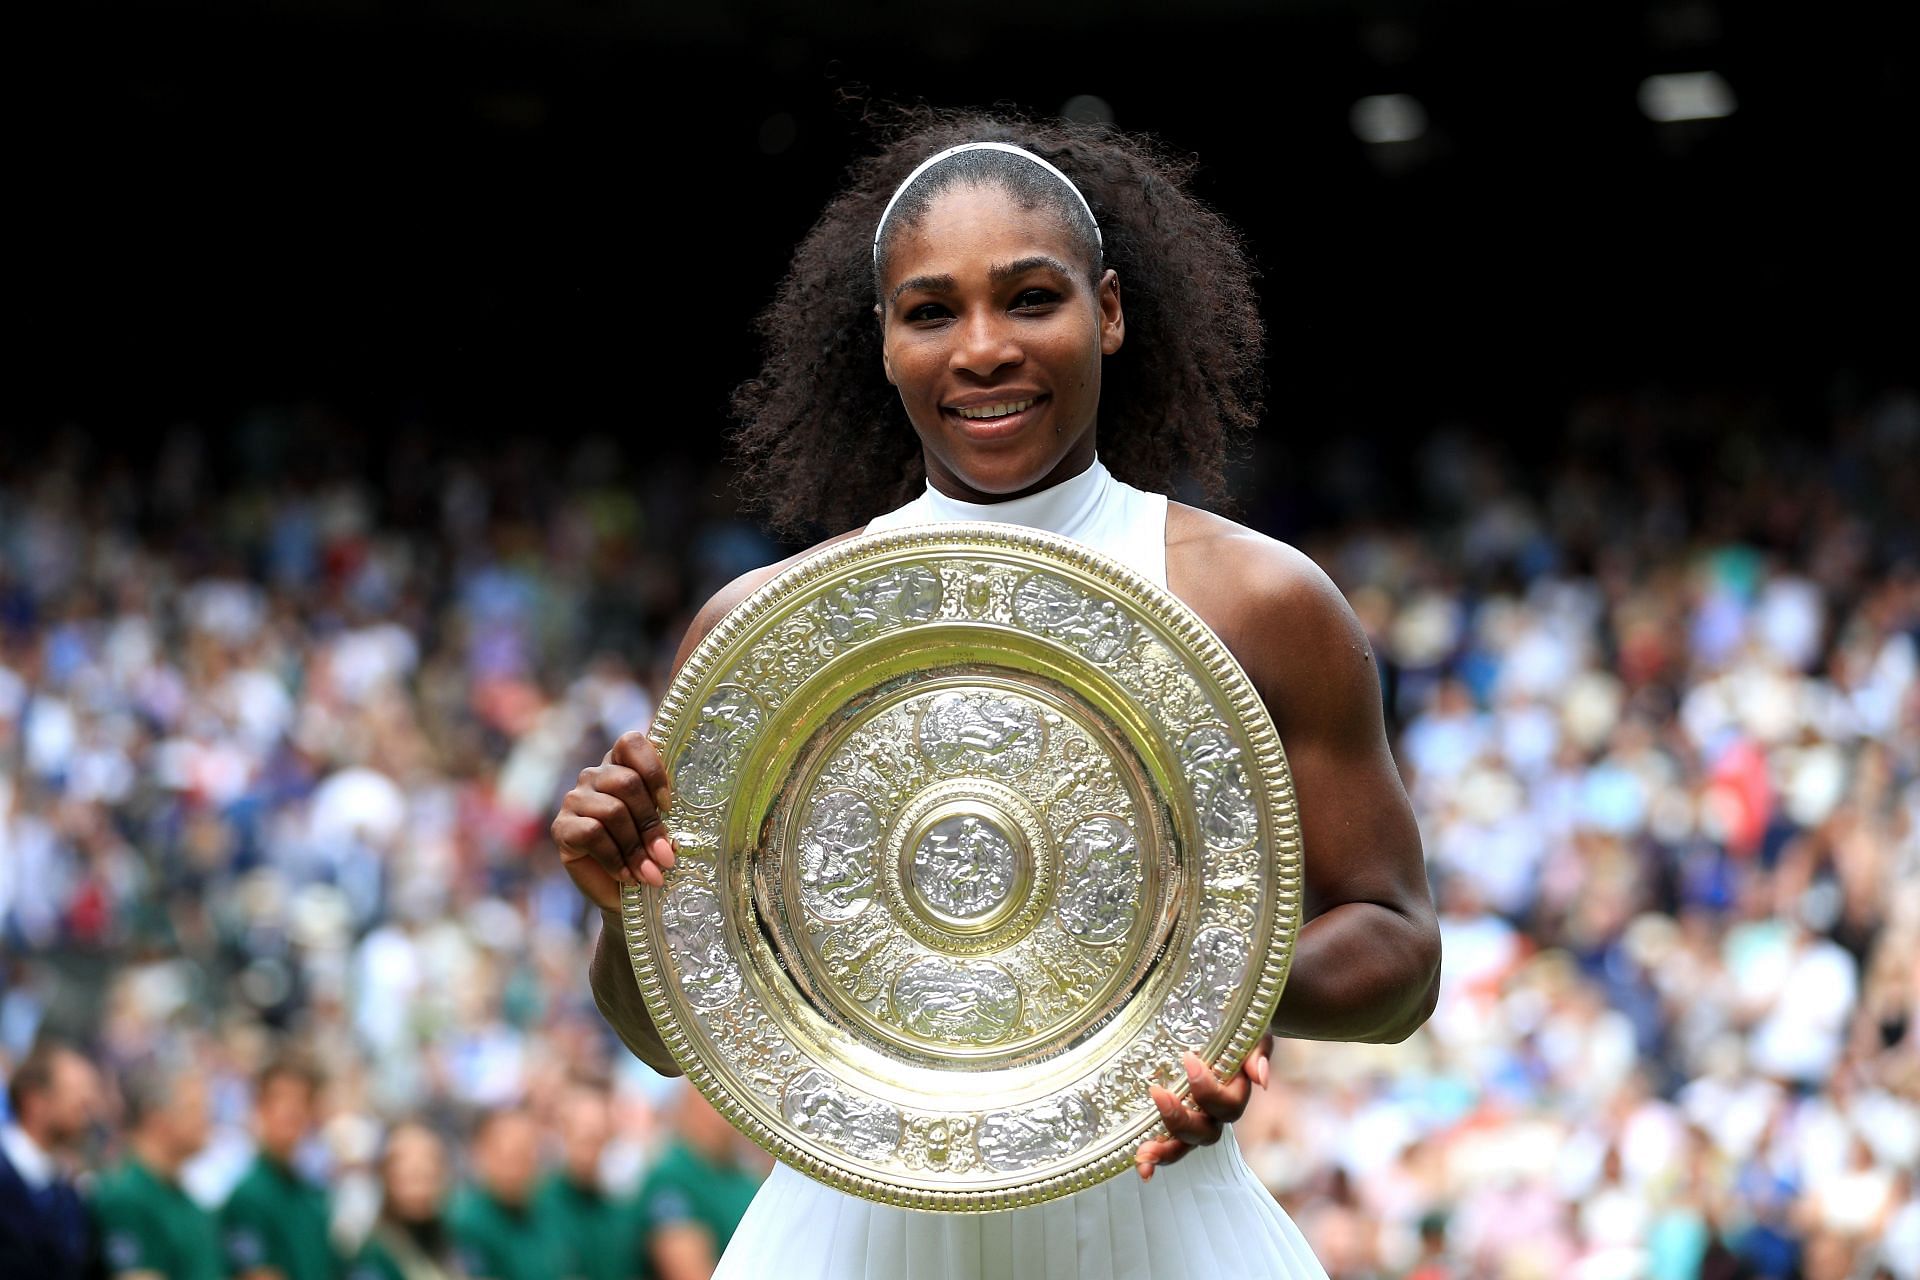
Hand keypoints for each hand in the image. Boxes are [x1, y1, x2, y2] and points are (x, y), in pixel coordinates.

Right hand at [550, 730, 678, 910]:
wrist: (622, 893)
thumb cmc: (647, 855)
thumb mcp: (663, 833)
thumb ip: (668, 823)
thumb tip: (672, 842)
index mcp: (622, 765)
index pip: (631, 743)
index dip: (653, 770)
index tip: (669, 805)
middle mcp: (595, 776)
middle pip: (627, 783)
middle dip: (651, 823)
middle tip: (666, 856)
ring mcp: (575, 799)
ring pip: (612, 810)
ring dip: (636, 847)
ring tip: (650, 874)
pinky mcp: (561, 827)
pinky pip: (592, 833)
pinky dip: (615, 858)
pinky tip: (626, 876)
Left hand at [1134, 1035, 1271, 1180]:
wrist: (1228, 1024)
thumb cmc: (1238, 1030)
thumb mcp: (1252, 1034)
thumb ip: (1257, 1052)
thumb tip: (1260, 1078)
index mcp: (1235, 1094)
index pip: (1228, 1105)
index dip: (1208, 1089)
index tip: (1188, 1058)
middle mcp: (1216, 1115)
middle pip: (1206, 1132)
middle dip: (1181, 1120)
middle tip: (1157, 1093)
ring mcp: (1197, 1121)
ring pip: (1186, 1145)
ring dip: (1165, 1150)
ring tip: (1143, 1153)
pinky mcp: (1176, 1122)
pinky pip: (1170, 1145)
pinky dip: (1156, 1157)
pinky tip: (1140, 1165)